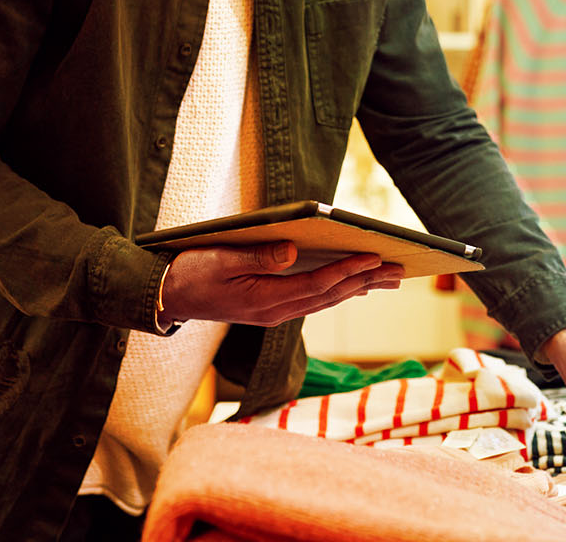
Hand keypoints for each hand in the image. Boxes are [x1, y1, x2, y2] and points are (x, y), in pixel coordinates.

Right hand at [159, 242, 402, 326]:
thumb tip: (294, 252)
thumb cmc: (190, 273)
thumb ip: (257, 256)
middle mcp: (274, 312)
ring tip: (386, 278)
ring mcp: (273, 313)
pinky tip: (350, 286)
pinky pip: (312, 301)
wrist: (167, 297)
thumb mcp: (220, 259)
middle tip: (397, 270)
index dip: (346, 271)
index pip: (316, 285)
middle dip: (364, 282)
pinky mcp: (270, 308)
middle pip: (329, 296)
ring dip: (357, 288)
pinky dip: (336, 291)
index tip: (373, 258)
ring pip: (324, 301)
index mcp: (264, 300)